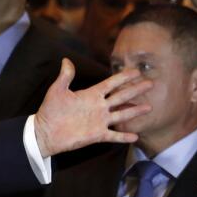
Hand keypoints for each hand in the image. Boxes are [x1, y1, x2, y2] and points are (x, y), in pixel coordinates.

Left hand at [33, 59, 150, 157]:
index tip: (136, 72)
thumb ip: (65, 76)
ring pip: (122, 114)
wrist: (45, 132)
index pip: (110, 84)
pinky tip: (135, 136)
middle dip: (136, 90)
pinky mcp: (97, 134)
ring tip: (149, 107)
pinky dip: (124, 137)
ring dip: (135, 111)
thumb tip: (65, 60)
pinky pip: (114, 135)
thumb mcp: (57, 91)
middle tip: (151, 83)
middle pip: (121, 96)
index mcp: (90, 95)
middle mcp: (98, 107)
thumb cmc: (50, 111)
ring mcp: (99, 121)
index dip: (123, 77)